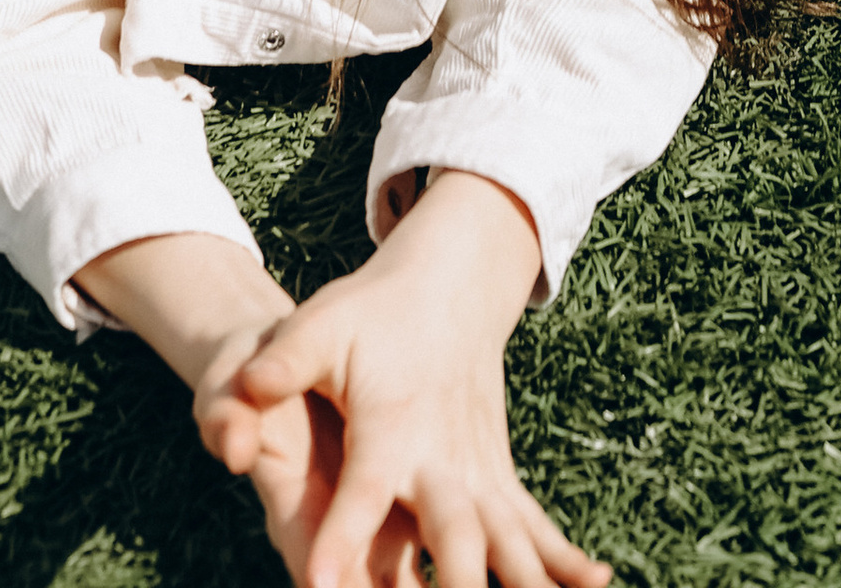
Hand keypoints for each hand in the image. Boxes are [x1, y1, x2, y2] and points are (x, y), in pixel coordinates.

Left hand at [194, 175, 601, 587]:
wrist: (449, 283)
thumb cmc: (371, 314)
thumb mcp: (318, 327)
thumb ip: (280, 363)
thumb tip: (243, 382)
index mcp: (391, 424)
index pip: (364, 490)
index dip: (343, 538)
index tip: (323, 587)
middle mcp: (443, 454)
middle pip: (455, 530)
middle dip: (459, 585)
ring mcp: (479, 468)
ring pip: (508, 539)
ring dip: (524, 580)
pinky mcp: (497, 477)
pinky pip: (533, 528)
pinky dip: (562, 561)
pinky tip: (597, 584)